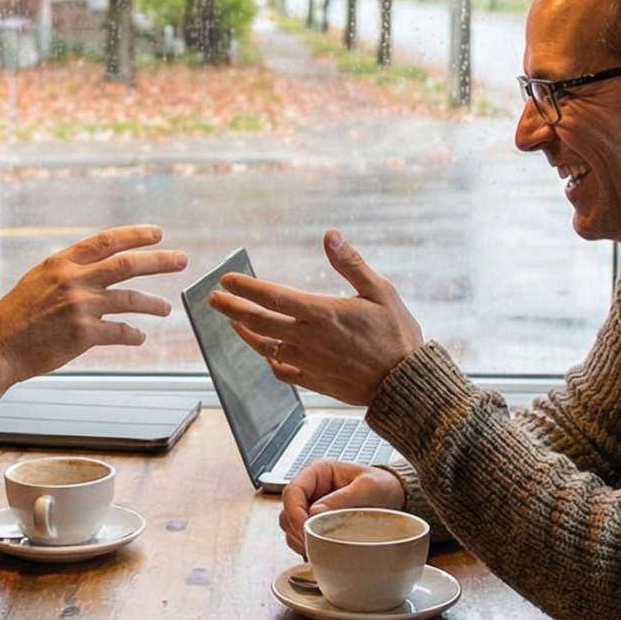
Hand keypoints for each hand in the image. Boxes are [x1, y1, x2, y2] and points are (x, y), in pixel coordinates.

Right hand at [0, 226, 186, 382]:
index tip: (157, 233)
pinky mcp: (84, 334)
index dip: (135, 235)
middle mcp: (73, 280)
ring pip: (130, 300)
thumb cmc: (14, 318)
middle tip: (182, 259)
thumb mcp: (37, 281)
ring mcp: (80, 307)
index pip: (106, 241)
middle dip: (159, 260)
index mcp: (61, 263)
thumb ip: (67, 272)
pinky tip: (140, 336)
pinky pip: (120, 331)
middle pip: (127, 265)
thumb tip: (95, 267)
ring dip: (153, 304)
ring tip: (166, 307)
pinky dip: (134, 334)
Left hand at [205, 229, 422, 405]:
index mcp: (322, 314)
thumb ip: (351, 263)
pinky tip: (268, 353)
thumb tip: (330, 235)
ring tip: (234, 323)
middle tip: (214, 299)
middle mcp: (309, 339)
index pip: (273, 297)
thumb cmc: (397, 335)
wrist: (406, 384)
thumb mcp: (381, 291)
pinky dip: (270, 360)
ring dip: (246, 334)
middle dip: (232, 309)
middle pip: (258, 322)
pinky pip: (282, 372)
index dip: (245, 287)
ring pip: (266, 348)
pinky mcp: (315, 382)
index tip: (226, 279)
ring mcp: (309, 363)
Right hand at [279, 460, 406, 556]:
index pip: (292, 491)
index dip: (294, 512)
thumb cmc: (384, 485)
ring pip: (290, 525)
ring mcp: (312, 506)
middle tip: (312, 543)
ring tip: (316, 548)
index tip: (304, 529)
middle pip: (287, 510)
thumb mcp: (368, 487)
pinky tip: (319, 551)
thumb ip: (342, 498)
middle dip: (296, 529)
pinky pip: (301, 537)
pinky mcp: (317, 523)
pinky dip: (306, 546)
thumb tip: (314, 512)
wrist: (396, 496)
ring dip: (299, 539)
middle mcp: (311, 489)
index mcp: (318, 472)